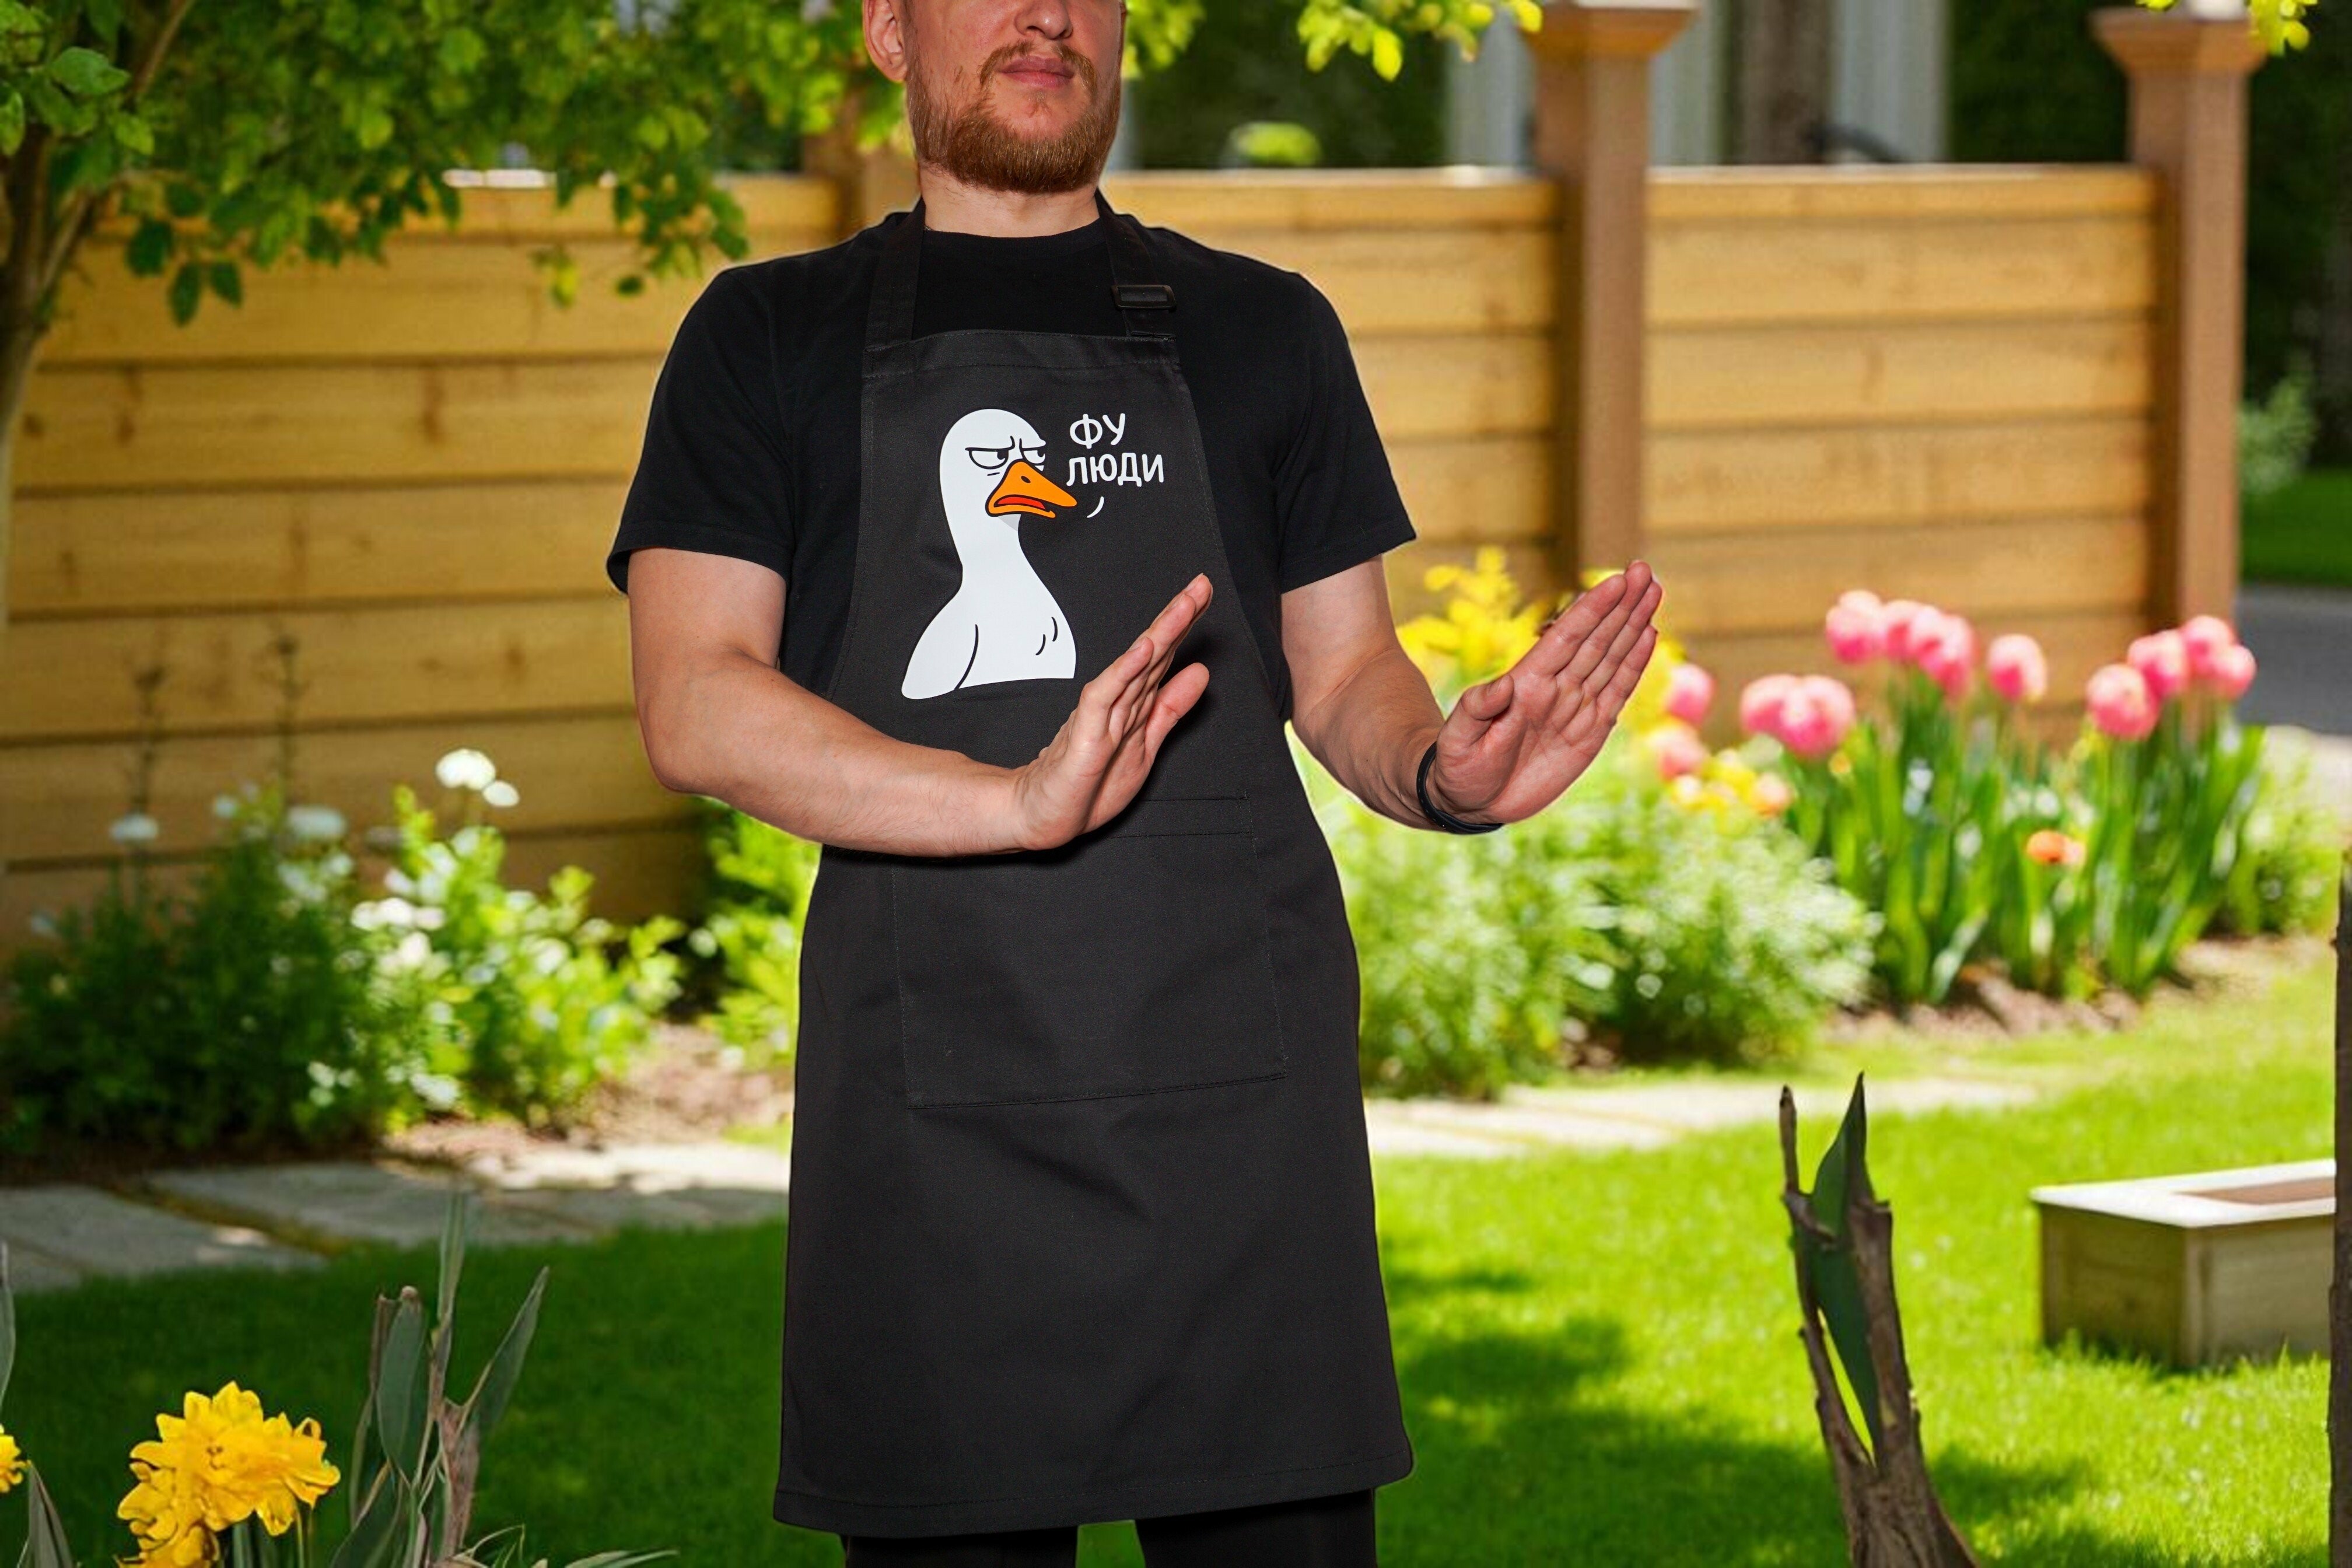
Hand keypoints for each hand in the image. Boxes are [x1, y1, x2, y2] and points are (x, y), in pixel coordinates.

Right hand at [1005, 573, 1212, 848]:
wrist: (1042, 814)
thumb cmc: (1087, 784)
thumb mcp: (1145, 744)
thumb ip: (1170, 708)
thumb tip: (1199, 673)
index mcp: (1133, 704)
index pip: (1162, 658)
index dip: (1184, 626)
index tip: (1204, 594)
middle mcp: (1118, 702)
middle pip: (1152, 653)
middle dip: (1177, 618)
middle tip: (1201, 585)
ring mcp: (1101, 715)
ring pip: (1135, 667)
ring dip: (1159, 635)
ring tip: (1182, 606)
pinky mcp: (1086, 733)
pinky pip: (1106, 696)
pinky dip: (1124, 671)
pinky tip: (1142, 650)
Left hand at [1424, 561, 1662, 825]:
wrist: (1470, 801)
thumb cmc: (1458, 767)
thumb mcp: (1458, 741)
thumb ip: (1476, 710)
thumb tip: (1500, 685)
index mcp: (1526, 684)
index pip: (1566, 638)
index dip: (1591, 610)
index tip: (1615, 581)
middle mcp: (1555, 688)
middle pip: (1595, 638)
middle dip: (1621, 605)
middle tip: (1644, 570)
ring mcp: (1574, 708)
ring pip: (1611, 658)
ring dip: (1633, 624)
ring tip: (1653, 590)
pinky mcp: (1590, 732)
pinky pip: (1617, 692)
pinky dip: (1634, 664)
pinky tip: (1649, 634)